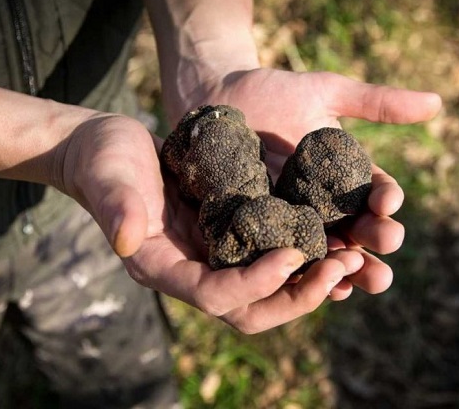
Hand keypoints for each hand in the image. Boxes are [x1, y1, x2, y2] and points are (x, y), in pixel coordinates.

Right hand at [53, 112, 367, 332]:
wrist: (111, 149)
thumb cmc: (105, 161)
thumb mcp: (109, 178)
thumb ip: (117, 208)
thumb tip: (126, 239)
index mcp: (162, 266)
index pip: (213, 295)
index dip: (253, 283)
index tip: (292, 256)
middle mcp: (192, 270)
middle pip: (249, 308)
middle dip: (296, 296)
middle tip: (342, 269)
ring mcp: (212, 256)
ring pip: (267, 289)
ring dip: (310, 281)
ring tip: (354, 259)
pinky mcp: (229, 235)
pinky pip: (269, 256)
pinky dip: (303, 256)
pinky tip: (336, 239)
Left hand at [171, 68, 441, 299]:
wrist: (218, 99)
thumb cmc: (273, 92)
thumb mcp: (326, 91)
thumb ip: (377, 103)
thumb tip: (437, 102)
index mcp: (346, 178)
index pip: (374, 195)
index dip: (385, 199)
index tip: (388, 200)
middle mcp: (327, 206)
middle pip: (359, 231)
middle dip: (376, 240)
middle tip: (387, 242)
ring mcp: (295, 223)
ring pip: (330, 253)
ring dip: (349, 267)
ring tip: (361, 275)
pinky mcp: (263, 234)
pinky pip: (287, 259)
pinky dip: (305, 274)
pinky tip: (318, 285)